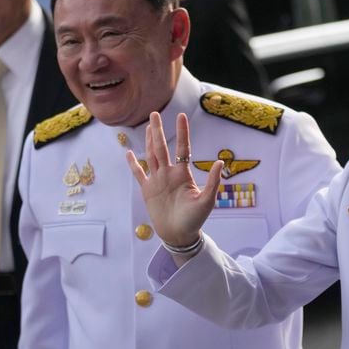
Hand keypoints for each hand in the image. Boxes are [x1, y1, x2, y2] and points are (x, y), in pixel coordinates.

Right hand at [127, 112, 222, 246]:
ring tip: (148, 126)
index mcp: (183, 174)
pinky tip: (128, 152)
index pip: (182, 148)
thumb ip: (213, 181)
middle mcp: (169, 174)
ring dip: (148, 141)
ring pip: (151, 156)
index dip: (182, 132)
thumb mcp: (207, 200)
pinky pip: (139, 174)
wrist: (180, 235)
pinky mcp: (147, 190)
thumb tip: (220, 161)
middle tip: (154, 113)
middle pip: (162, 148)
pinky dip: (133, 164)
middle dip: (158, 131)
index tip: (181, 116)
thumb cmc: (195, 219)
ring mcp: (157, 181)